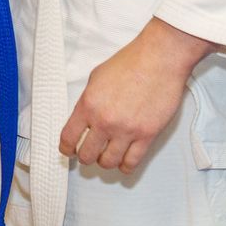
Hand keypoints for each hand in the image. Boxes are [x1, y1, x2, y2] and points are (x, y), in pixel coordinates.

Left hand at [59, 19, 213, 173]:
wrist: (159, 59)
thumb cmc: (131, 62)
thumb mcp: (96, 77)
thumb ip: (88, 100)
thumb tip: (85, 118)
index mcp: (88, 104)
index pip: (68, 138)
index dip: (66, 149)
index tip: (68, 151)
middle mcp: (104, 121)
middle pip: (87, 155)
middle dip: (86, 156)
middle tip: (90, 153)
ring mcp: (126, 130)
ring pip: (108, 162)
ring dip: (105, 162)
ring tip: (108, 155)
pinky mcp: (147, 135)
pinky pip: (132, 162)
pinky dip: (125, 166)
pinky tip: (124, 162)